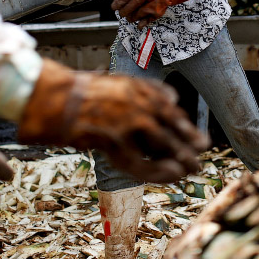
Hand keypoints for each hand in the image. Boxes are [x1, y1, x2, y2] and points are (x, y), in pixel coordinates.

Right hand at [18, 60, 207, 182]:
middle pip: (174, 128)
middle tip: (202, 155)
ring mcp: (129, 124)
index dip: (188, 127)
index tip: (201, 140)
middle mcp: (140, 105)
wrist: (56, 99)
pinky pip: (143, 164)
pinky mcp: (115, 143)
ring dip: (183, 160)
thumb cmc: (86, 93)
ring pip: (165, 147)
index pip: (173, 110)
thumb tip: (175, 99)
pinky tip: (173, 176)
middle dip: (191, 145)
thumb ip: (148, 90)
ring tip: (192, 170)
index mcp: (142, 90)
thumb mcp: (121, 83)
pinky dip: (161, 172)